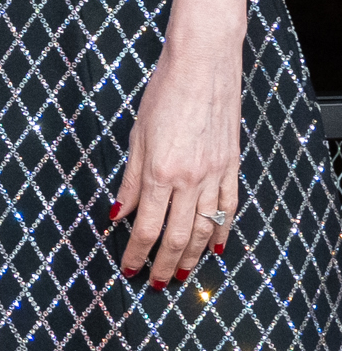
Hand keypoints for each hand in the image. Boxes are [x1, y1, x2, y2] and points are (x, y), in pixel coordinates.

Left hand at [111, 39, 241, 288]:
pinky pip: (228, 208)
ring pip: (204, 228)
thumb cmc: (163, 94)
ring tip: (179, 275)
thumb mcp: (136, 135)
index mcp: (159, 171)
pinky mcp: (232, 167)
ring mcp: (215, 174)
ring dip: (191, 256)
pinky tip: (214, 248)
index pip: (145, 227)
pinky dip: (222, 231)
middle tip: (154, 284)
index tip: (128, 270)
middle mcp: (189, 179)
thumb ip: (129, 179)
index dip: (135, 253)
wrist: (203, 67)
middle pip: (176, 236)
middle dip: (162, 264)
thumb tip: (119, 213)